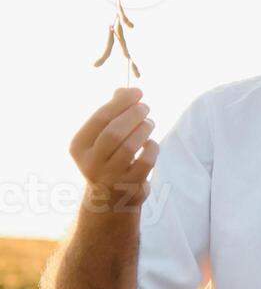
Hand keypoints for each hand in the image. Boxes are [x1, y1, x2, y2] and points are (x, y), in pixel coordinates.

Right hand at [70, 87, 156, 212]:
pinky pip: (146, 161)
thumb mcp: (101, 137)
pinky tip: (150, 143)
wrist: (109, 198)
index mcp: (79, 146)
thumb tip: (125, 90)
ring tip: (149, 123)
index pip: (100, 118)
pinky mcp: (130, 186)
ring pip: (131, 146)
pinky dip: (152, 147)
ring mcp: (110, 176)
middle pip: (115, 132)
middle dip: (134, 115)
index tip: (137, 92)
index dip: (121, 102)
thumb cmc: (107, 157)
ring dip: (144, 129)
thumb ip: (111, 113)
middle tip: (145, 107)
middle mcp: (91, 162)